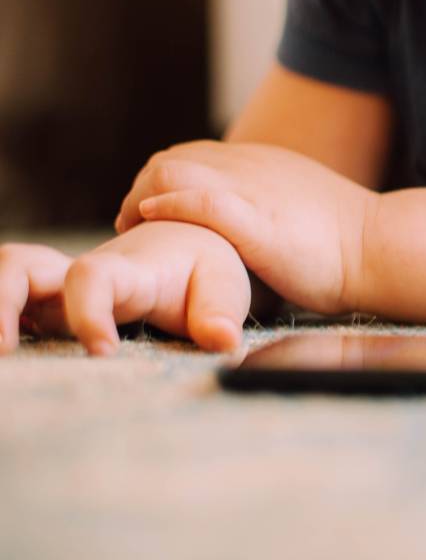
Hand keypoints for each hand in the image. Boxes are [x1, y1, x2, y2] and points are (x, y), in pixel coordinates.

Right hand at [0, 222, 249, 355]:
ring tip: (2, 354)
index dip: (87, 311)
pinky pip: (13, 305)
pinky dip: (4, 320)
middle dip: (0, 302)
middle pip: (18, 267)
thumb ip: (220, 313)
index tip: (103, 351)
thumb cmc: (204, 269)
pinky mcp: (51, 307)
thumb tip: (224, 343)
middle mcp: (81, 276)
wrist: (189, 246)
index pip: (91, 277)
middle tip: (4, 352)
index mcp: (127, 270)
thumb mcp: (223, 286)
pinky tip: (15, 359)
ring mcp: (60, 291)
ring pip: (6, 278)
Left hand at [116, 140, 374, 314]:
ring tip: (138, 230)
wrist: (382, 248)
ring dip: (143, 198)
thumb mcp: (301, 208)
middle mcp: (252, 168)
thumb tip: (253, 229)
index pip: (193, 156)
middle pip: (172, 158)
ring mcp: (253, 192)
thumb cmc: (348, 244)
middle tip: (135, 226)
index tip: (153, 216)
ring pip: (174, 170)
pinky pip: (203, 200)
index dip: (162, 184)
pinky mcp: (258, 222)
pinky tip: (156, 220)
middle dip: (142, 190)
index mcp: (264, 164)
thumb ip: (270, 206)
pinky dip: (172, 205)